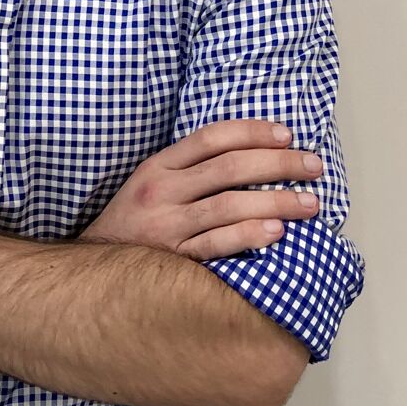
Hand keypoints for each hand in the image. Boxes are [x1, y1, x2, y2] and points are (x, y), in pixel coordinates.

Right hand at [78, 119, 322, 260]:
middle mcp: (162, 192)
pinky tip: (278, 233)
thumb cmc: (134, 225)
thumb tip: (251, 156)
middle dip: (279, 164)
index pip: (212, 137)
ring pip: (230, 205)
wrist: (92, 273)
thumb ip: (190, 170)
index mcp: (158, 167)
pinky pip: (218, 245)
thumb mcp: (151, 185)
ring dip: (277, 202)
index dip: (253, 132)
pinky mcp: (174, 259)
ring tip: (311, 203)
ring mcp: (167, 226)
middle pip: (229, 168)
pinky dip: (250, 237)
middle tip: (313, 166)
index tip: (288, 135)